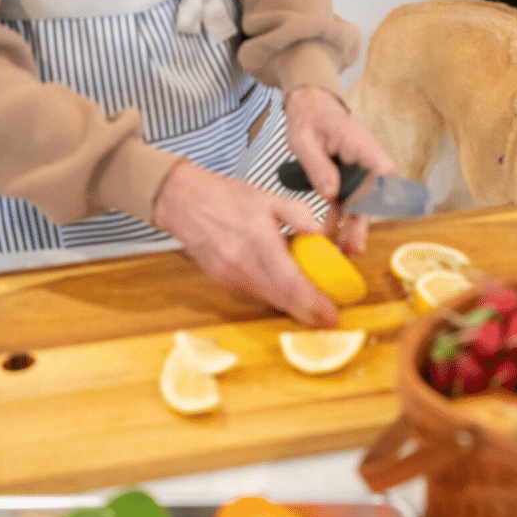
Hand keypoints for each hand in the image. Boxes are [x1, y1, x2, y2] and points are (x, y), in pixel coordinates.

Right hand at [153, 160, 339, 326]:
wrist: (183, 203)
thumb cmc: (226, 198)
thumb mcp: (267, 196)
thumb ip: (297, 212)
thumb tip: (319, 230)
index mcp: (259, 242)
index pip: (291, 283)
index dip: (314, 303)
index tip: (332, 315)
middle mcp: (243, 266)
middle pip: (283, 300)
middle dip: (309, 314)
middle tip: (330, 320)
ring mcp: (231, 277)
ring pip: (269, 301)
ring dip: (293, 308)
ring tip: (315, 309)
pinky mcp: (224, 282)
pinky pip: (255, 296)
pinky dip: (274, 298)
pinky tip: (288, 294)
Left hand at [284, 85, 394, 252]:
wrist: (310, 111)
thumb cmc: (310, 119)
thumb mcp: (304, 139)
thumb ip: (318, 166)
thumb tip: (331, 192)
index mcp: (360, 144)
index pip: (382, 170)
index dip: (382, 193)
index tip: (374, 212)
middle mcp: (365, 161)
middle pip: (371, 195)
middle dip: (362, 223)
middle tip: (354, 247)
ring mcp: (358, 173)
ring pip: (359, 205)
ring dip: (351, 228)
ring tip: (344, 252)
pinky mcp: (347, 182)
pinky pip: (345, 204)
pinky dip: (337, 221)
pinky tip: (328, 237)